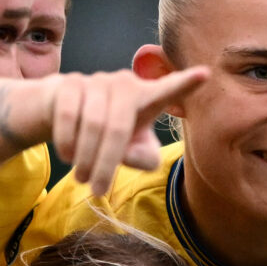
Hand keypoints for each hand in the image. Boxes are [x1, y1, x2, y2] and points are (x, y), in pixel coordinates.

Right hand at [43, 67, 208, 194]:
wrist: (60, 111)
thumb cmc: (106, 133)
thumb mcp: (131, 150)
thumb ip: (143, 157)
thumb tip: (134, 155)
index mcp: (147, 98)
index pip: (169, 90)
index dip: (186, 83)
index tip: (206, 74)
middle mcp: (125, 84)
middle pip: (118, 128)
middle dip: (106, 165)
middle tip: (98, 191)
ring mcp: (97, 81)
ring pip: (91, 124)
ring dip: (85, 159)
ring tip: (82, 178)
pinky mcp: (71, 83)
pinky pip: (68, 116)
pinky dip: (67, 142)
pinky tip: (67, 156)